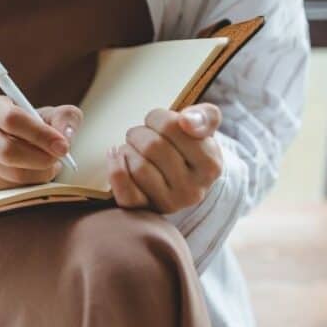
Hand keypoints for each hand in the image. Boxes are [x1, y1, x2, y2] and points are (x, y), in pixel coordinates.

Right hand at [0, 96, 81, 190]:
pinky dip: (31, 184)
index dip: (40, 134)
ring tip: (49, 164)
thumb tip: (65, 135)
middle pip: (8, 151)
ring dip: (39, 173)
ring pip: (12, 173)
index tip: (63, 146)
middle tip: (59, 159)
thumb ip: (65, 117)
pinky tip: (35, 173)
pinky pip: (11, 188)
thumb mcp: (50, 115)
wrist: (8, 141)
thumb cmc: (32, 126)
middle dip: (40, 158)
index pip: (12, 120)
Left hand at [108, 103, 223, 212]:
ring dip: (128, 149)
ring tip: (134, 148)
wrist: (182, 180)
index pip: (172, 127)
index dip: (157, 117)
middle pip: (152, 146)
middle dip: (140, 133)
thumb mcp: (204, 128)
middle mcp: (193, 189)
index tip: (157, 121)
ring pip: (138, 167)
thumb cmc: (189, 148)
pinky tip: (116, 155)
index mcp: (210, 165)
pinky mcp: (147, 210)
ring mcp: (169, 203)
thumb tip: (186, 121)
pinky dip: (115, 169)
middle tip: (141, 134)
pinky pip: (125, 191)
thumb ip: (204, 116)